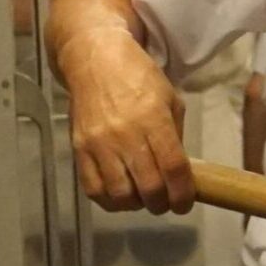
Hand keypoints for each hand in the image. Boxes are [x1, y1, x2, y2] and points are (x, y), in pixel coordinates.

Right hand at [61, 26, 191, 213]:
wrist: (95, 60)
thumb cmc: (138, 77)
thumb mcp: (170, 99)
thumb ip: (176, 136)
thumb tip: (179, 174)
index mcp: (154, 119)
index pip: (173, 168)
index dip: (183, 194)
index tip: (185, 203)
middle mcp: (126, 134)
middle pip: (149, 187)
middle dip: (162, 204)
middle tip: (166, 202)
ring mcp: (99, 143)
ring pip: (121, 194)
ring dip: (136, 204)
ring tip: (142, 198)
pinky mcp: (79, 149)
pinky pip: (93, 188)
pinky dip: (109, 200)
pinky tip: (120, 194)